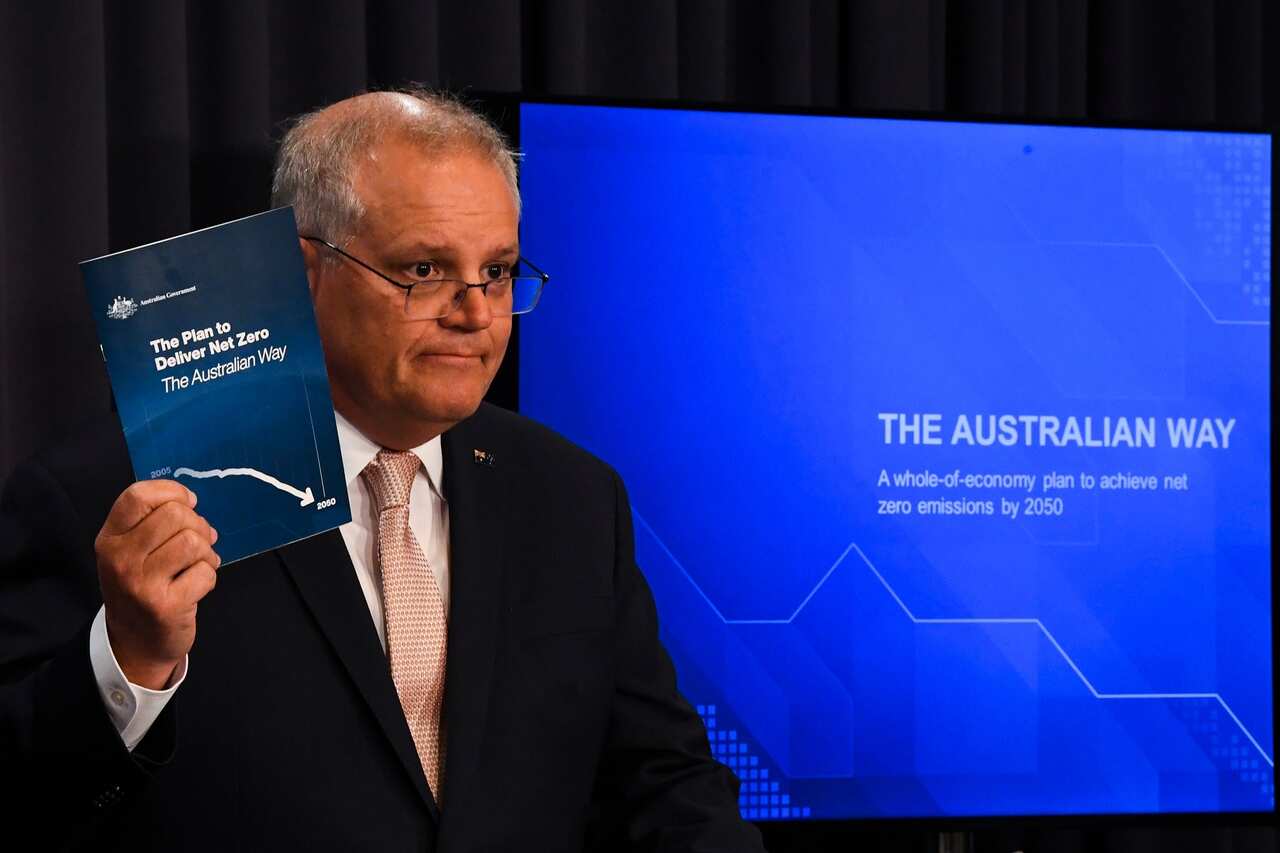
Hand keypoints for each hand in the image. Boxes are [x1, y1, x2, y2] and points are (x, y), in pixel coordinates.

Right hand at [94, 480, 220, 689]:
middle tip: (199, 542)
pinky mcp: (165, 605)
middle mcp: (120, 558)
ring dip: (206, 552)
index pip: (138, 495)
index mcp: (110, 538)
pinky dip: (209, 576)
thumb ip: (154, 522)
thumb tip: (192, 503)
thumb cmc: (140, 587)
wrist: (135, 643)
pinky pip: (205, 572)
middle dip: (198, 524)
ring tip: (200, 564)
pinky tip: (196, 585)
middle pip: (175, 514)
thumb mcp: (132, 551)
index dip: (172, 492)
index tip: (188, 503)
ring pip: (193, 541)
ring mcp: (141, 583)